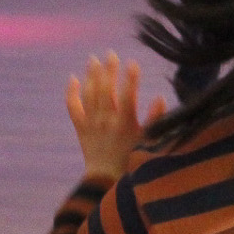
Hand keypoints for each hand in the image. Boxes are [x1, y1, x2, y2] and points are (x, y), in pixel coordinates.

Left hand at [67, 52, 165, 183]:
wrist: (106, 180)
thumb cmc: (132, 163)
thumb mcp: (149, 143)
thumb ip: (156, 120)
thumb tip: (161, 98)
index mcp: (125, 124)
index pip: (128, 95)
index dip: (130, 78)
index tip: (133, 62)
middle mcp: (107, 121)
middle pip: (106, 90)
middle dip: (109, 70)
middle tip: (111, 53)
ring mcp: (92, 123)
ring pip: (90, 94)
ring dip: (91, 75)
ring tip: (93, 59)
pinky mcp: (81, 128)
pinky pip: (73, 107)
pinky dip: (72, 92)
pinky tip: (73, 79)